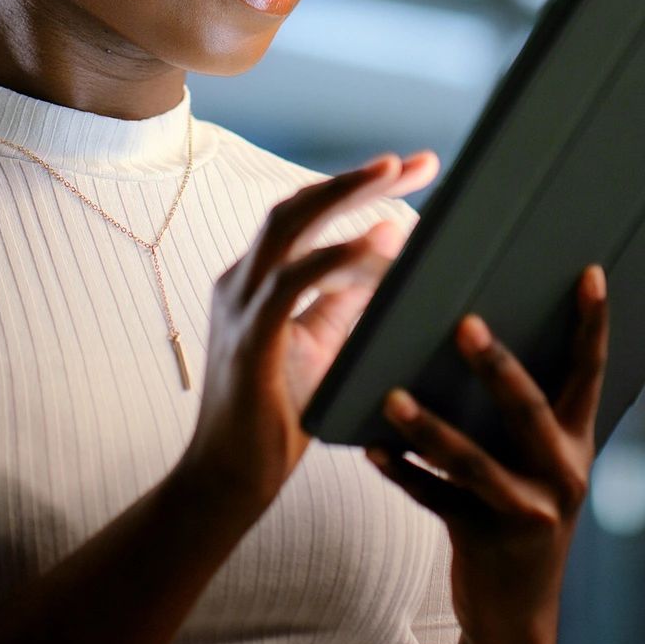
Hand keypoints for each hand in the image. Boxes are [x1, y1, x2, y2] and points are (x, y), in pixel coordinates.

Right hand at [179, 150, 440, 508]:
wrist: (229, 480)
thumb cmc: (276, 418)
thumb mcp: (321, 347)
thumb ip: (345, 304)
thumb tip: (393, 264)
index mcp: (256, 281)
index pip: (307, 216)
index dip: (356, 187)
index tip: (413, 169)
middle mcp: (241, 281)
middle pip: (298, 206)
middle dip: (358, 179)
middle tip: (415, 162)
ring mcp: (241, 306)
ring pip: (290, 226)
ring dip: (345, 196)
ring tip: (395, 175)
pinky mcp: (250, 338)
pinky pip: (294, 282)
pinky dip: (338, 256)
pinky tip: (379, 242)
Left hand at [365, 263, 610, 643]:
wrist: (514, 614)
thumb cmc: (516, 515)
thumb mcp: (534, 466)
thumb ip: (519, 415)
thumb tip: (470, 332)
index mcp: (577, 443)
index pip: (590, 373)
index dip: (593, 324)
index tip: (588, 273)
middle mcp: (562, 475)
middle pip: (529, 410)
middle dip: (496, 365)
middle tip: (464, 322)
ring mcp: (527, 512)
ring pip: (473, 462)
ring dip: (429, 427)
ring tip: (391, 397)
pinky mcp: (487, 542)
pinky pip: (437, 501)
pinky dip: (403, 473)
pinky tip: (371, 449)